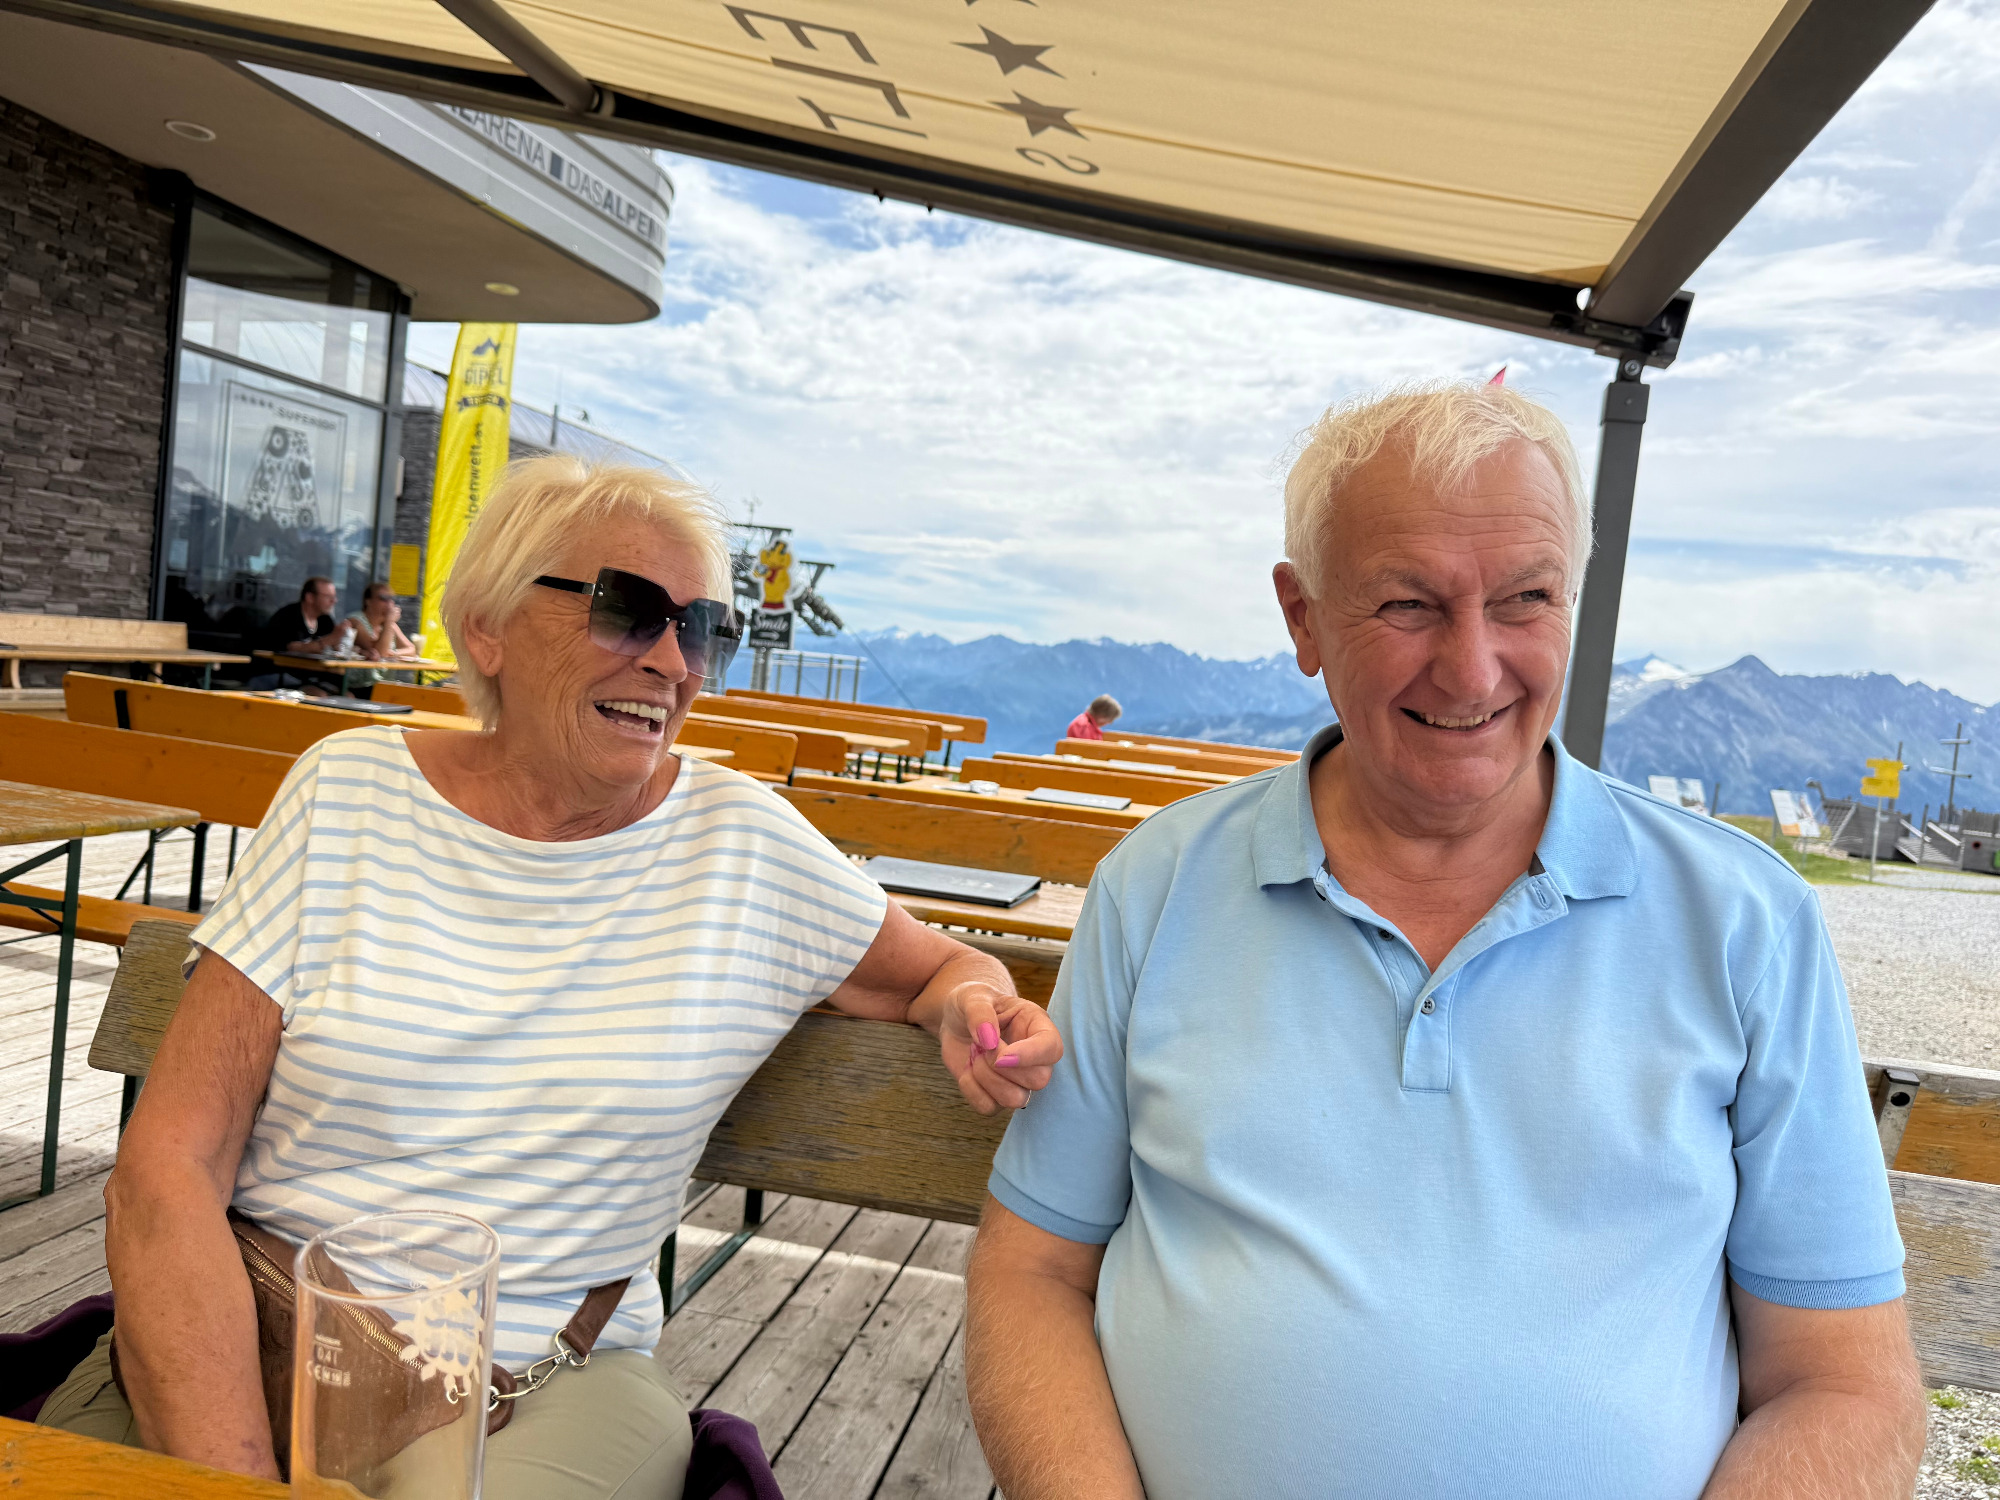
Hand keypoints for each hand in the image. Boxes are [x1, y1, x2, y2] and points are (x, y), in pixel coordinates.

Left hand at [936, 983, 1062, 1114]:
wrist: (955, 1021)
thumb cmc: (971, 1004)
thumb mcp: (972, 996)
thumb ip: (979, 1012)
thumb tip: (989, 1040)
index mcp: (1036, 1026)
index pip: (1052, 1048)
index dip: (1030, 1056)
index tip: (1000, 1057)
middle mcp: (1034, 1057)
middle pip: (1039, 1080)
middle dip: (1001, 1067)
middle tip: (980, 1047)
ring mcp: (1018, 1080)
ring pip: (1016, 1099)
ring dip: (986, 1079)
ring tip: (974, 1057)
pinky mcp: (997, 1095)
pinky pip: (989, 1108)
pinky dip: (972, 1091)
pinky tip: (967, 1071)